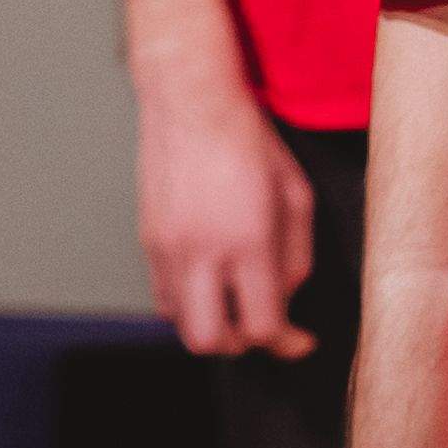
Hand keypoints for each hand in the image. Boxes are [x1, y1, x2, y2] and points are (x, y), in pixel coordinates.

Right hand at [138, 62, 314, 356]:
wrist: (191, 102)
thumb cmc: (252, 142)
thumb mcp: (296, 196)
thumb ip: (296, 257)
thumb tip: (287, 301)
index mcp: (247, 242)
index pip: (262, 326)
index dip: (285, 343)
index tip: (301, 340)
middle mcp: (201, 253)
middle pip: (212, 341)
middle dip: (242, 345)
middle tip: (264, 326)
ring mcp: (166, 249)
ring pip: (181, 324)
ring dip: (212, 324)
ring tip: (236, 300)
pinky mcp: (147, 240)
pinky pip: (163, 296)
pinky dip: (188, 303)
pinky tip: (210, 281)